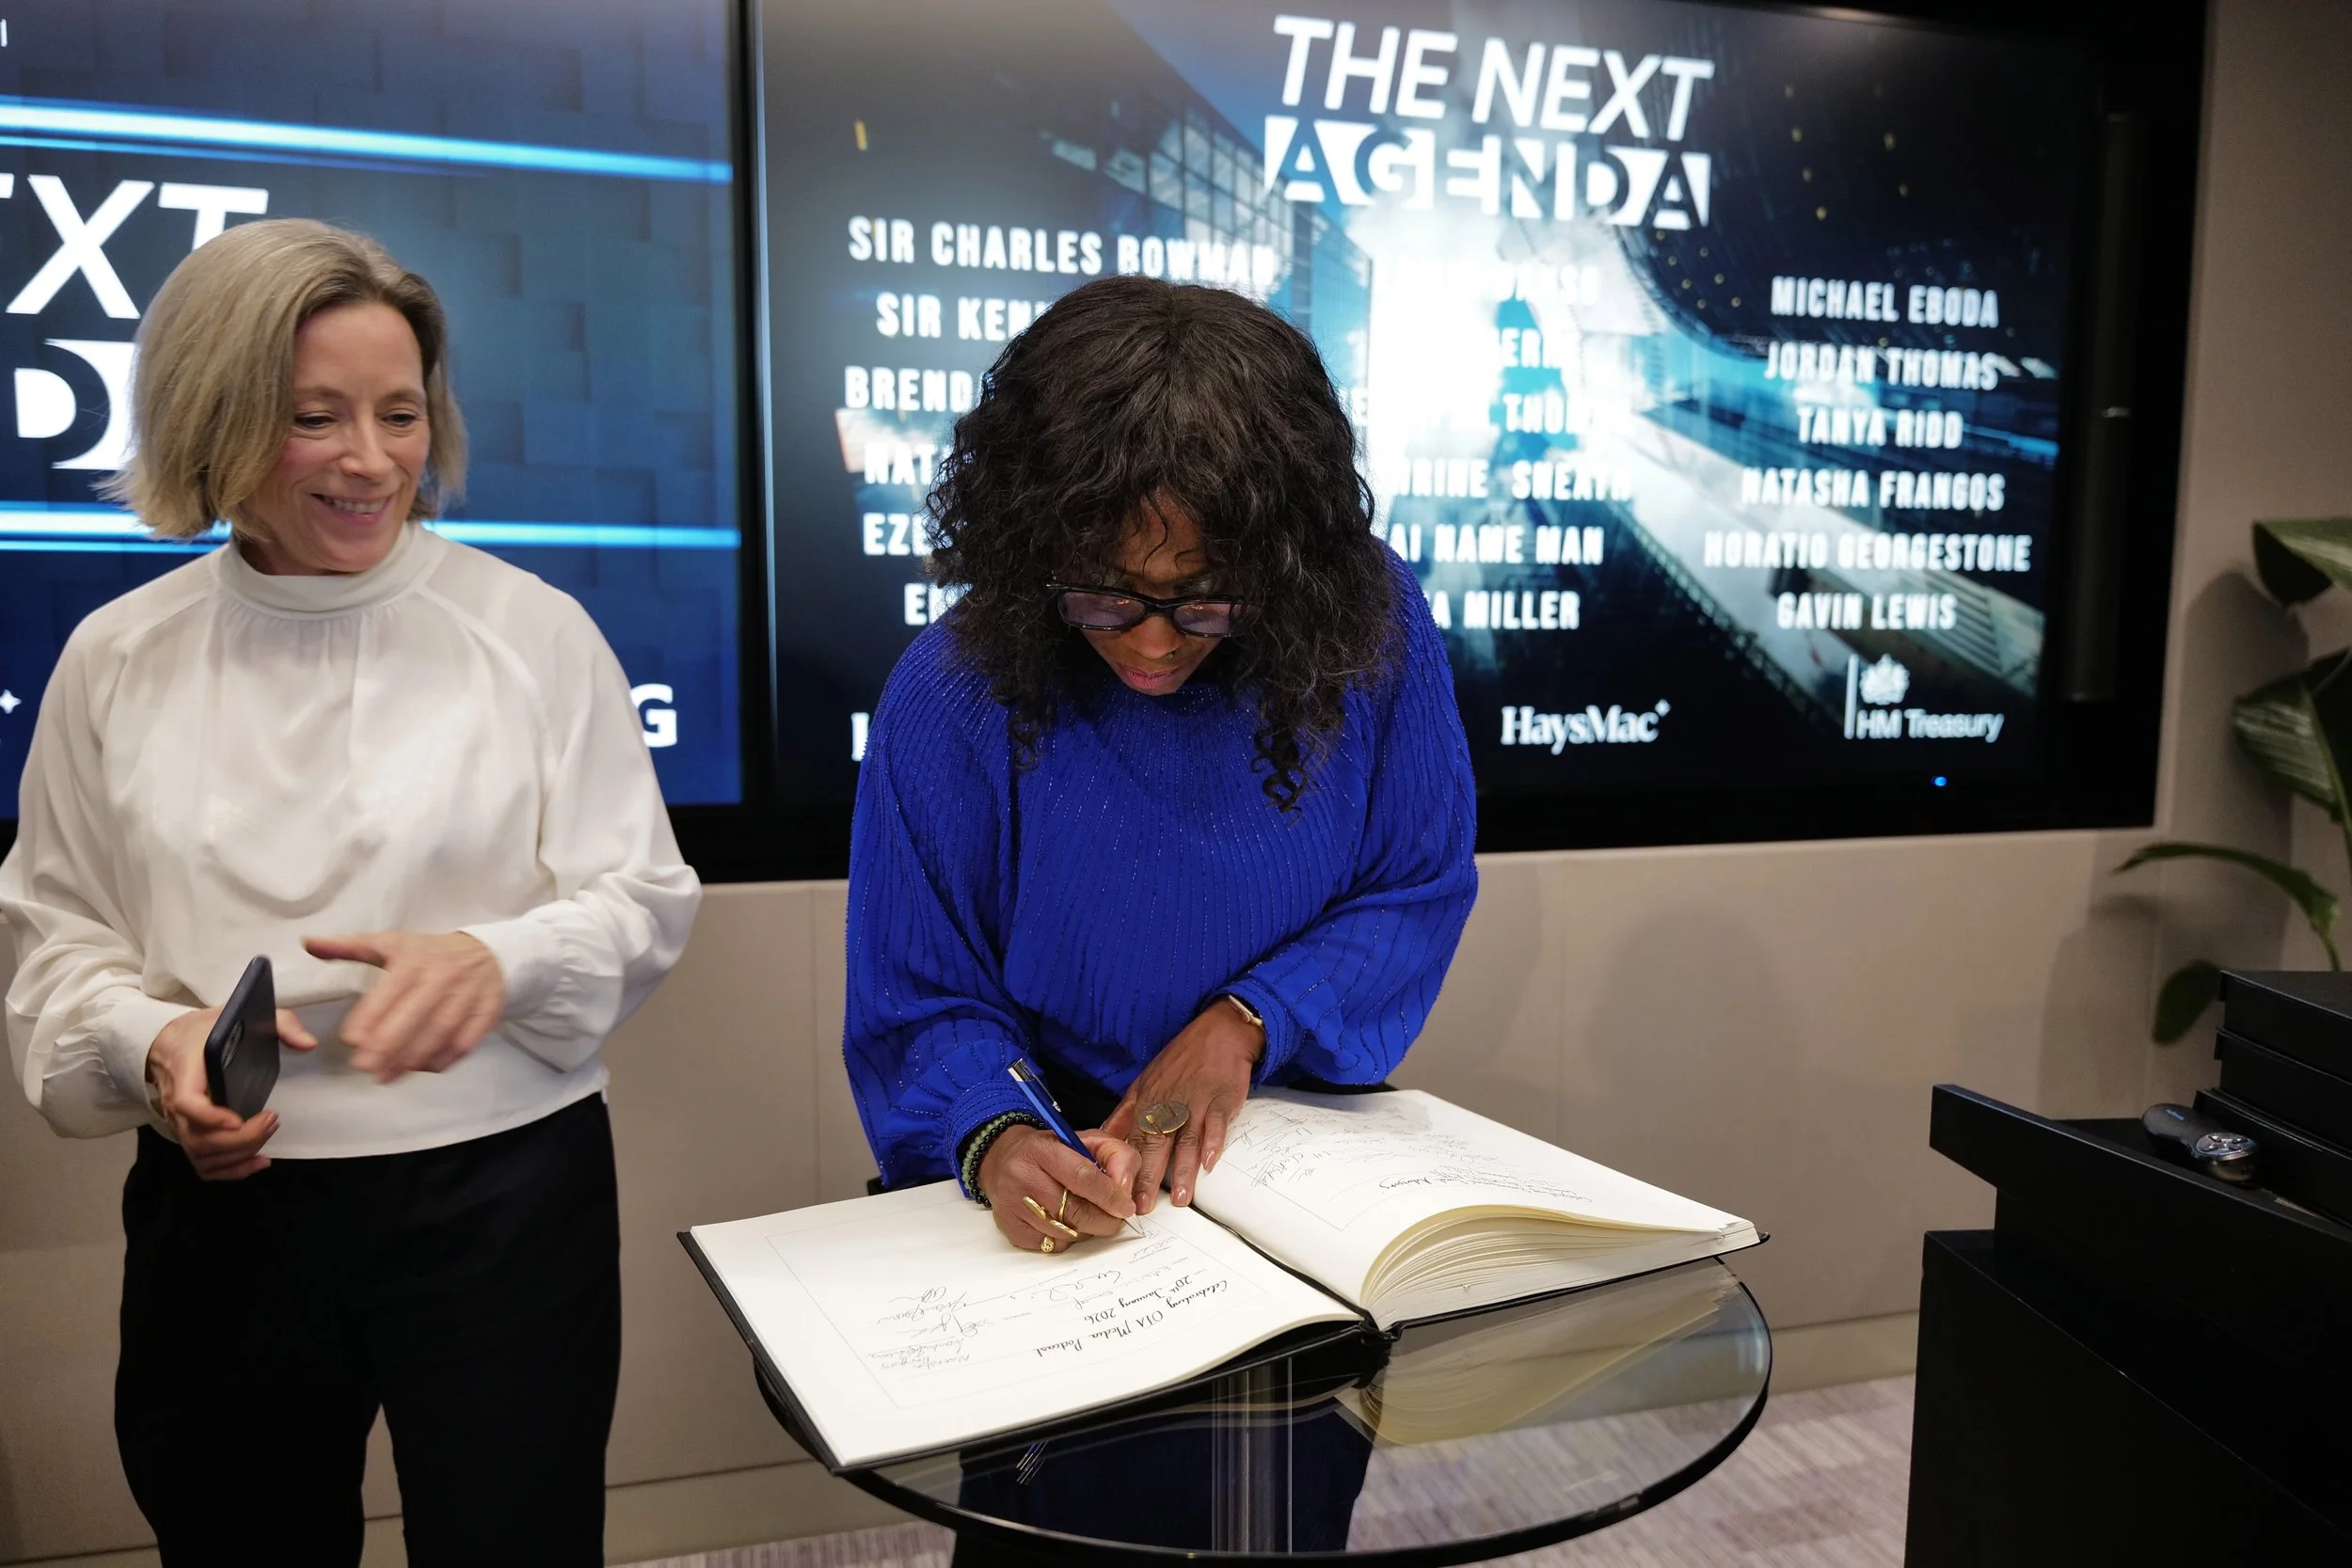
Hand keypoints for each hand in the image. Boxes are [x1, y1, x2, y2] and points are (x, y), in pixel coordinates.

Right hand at [146, 1004, 318, 1179]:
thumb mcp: (234, 1014)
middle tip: (271, 1121)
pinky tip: (257, 1161)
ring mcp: (180, 1123)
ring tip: (268, 1133)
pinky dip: (229, 1170)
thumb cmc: (201, 1031)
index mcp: (185, 1072)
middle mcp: (177, 1104)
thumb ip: (278, 1023)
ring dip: (239, 1155)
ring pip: (202, 1155)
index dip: (211, 1117)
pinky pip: (202, 1163)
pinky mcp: (187, 1134)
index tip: (239, 1118)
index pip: (188, 1103)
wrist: (165, 1042)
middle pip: (199, 1139)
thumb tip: (308, 1043)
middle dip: (241, 1139)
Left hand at [303, 931, 503, 1082]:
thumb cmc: (431, 953)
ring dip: (413, 1058)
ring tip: (387, 1076)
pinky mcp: (486, 1013)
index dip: (370, 1018)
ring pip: (440, 1032)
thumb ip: (348, 947)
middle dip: (388, 1045)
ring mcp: (468, 996)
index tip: (350, 1040)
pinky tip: (422, 1069)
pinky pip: (465, 1042)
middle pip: (416, 1015)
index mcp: (415, 959)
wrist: (489, 953)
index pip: (390, 991)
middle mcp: (443, 977)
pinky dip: (443, 1059)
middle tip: (364, 1067)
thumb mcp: (391, 943)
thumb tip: (307, 943)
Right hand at [977, 1125, 1140, 1251]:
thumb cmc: (1053, 1151)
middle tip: (1116, 1218)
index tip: (1126, 1207)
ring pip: (1065, 1233)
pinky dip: (1066, 1239)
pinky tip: (1065, 1222)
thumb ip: (1117, 1156)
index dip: (1110, 1196)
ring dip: (1086, 1230)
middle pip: (1074, 1211)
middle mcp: (1022, 1178)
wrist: (1005, 1160)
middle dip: (1104, 1220)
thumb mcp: (1088, 1140)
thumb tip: (1126, 1191)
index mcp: (1043, 1150)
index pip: (1082, 1177)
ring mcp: (1013, 1206)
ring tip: (1088, 1216)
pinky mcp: (1011, 1228)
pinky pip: (1051, 1245)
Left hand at [1102, 1000, 1262, 1212]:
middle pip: (1156, 1146)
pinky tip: (1211, 1163)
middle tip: (1145, 1207)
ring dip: (1183, 1170)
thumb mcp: (1144, 1082)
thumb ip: (1125, 1113)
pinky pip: (1216, 1124)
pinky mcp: (1220, 1099)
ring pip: (1187, 1140)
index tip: (1119, 1194)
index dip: (1126, 1169)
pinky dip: (1214, 1142)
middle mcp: (1168, 1105)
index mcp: (1147, 1103)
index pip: (1133, 1141)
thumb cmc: (1181, 1060)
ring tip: (1182, 1199)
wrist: (1218, 1033)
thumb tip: (1103, 1137)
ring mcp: (1195, 1102)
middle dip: (1149, 1178)